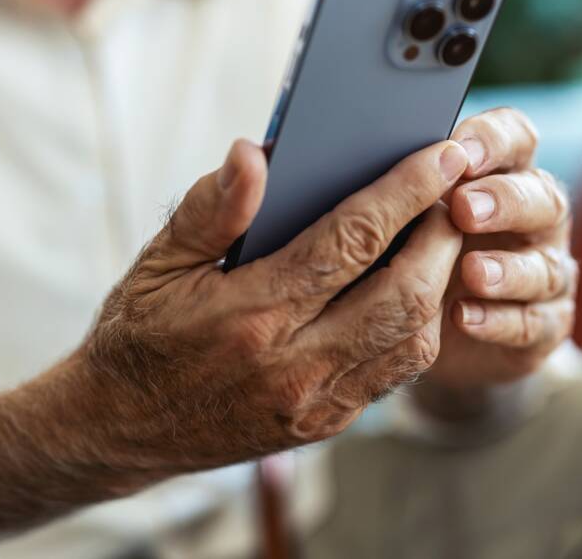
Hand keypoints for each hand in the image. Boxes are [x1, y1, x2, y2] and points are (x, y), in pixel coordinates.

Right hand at [0, 139, 466, 537]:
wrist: (120, 428)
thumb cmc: (139, 336)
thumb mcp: (157, 263)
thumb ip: (211, 209)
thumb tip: (256, 152)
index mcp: (248, 313)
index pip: (350, 241)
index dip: (405, 192)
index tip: (442, 154)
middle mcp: (292, 363)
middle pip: (402, 291)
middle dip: (444, 233)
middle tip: (461, 188)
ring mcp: (315, 400)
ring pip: (412, 338)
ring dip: (441, 279)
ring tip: (445, 233)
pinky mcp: (326, 422)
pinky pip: (396, 371)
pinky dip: (420, 323)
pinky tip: (417, 287)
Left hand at [423, 108, 577, 393]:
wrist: (421, 326)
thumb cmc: (411, 247)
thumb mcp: (407, 212)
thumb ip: (409, 185)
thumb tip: (377, 156)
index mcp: (506, 173)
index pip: (516, 138)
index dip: (494, 141)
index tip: (459, 151)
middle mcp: (536, 218)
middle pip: (542, 197)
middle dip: (505, 201)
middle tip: (464, 208)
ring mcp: (545, 272)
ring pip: (546, 266)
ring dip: (509, 269)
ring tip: (470, 272)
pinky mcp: (544, 324)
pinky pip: (534, 323)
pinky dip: (500, 321)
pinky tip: (464, 317)